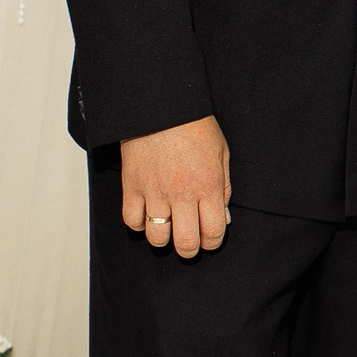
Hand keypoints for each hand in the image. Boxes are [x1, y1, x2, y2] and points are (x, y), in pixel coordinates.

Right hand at [120, 116, 231, 256]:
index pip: (214, 232)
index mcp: (208, 186)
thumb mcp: (221, 154)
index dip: (213, 242)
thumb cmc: (194, 127)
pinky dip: (139, 224)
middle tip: (190, 243)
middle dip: (190, 249)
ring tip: (168, 229)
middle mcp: (182, 194)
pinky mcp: (132, 187)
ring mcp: (155, 192)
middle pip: (186, 243)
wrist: (161, 107)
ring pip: (157, 238)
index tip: (210, 239)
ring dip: (164, 240)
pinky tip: (148, 215)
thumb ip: (224, 188)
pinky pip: (132, 221)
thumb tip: (222, 217)